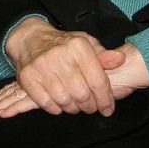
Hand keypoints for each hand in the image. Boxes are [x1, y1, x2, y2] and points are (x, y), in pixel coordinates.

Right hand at [0, 17, 126, 120]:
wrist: (31, 39)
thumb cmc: (63, 44)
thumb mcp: (86, 44)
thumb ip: (104, 56)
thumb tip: (120, 59)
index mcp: (78, 46)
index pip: (97, 80)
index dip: (105, 99)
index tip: (108, 109)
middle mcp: (59, 55)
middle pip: (82, 94)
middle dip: (90, 106)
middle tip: (90, 107)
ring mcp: (41, 66)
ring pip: (64, 101)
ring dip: (73, 108)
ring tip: (76, 105)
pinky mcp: (28, 77)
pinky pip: (46, 103)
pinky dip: (56, 108)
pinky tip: (60, 103)